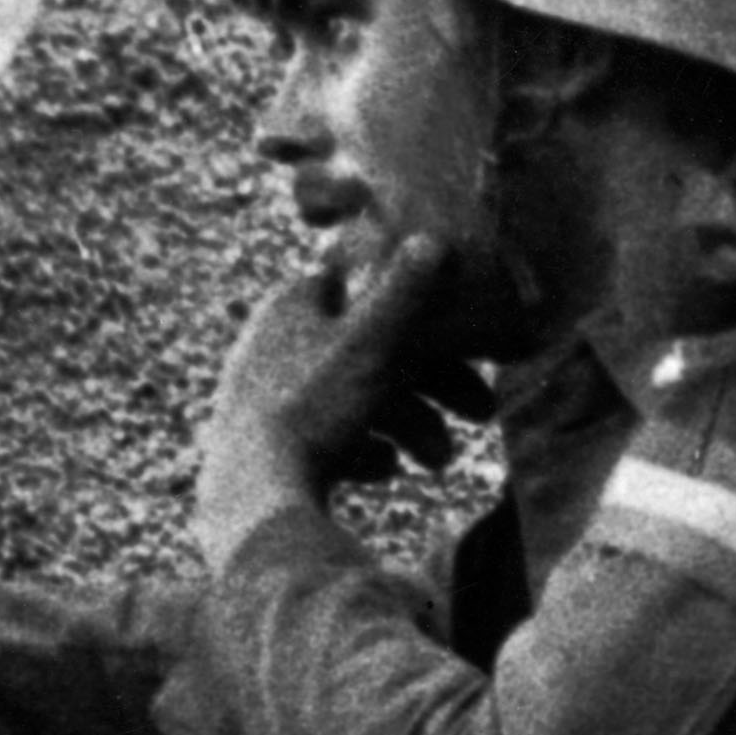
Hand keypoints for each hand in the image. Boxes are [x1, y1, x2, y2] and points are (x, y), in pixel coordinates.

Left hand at [190, 239, 487, 568]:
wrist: (252, 497)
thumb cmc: (315, 409)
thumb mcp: (371, 344)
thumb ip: (406, 293)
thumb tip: (435, 238)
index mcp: (291, 306)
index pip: (361, 288)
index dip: (415, 308)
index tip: (459, 336)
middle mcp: (272, 343)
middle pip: (367, 353)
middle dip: (429, 385)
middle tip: (483, 412)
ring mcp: (264, 398)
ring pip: (353, 400)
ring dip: (406, 426)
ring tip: (439, 461)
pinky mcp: (263, 448)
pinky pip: (325, 442)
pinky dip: (361, 452)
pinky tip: (385, 469)